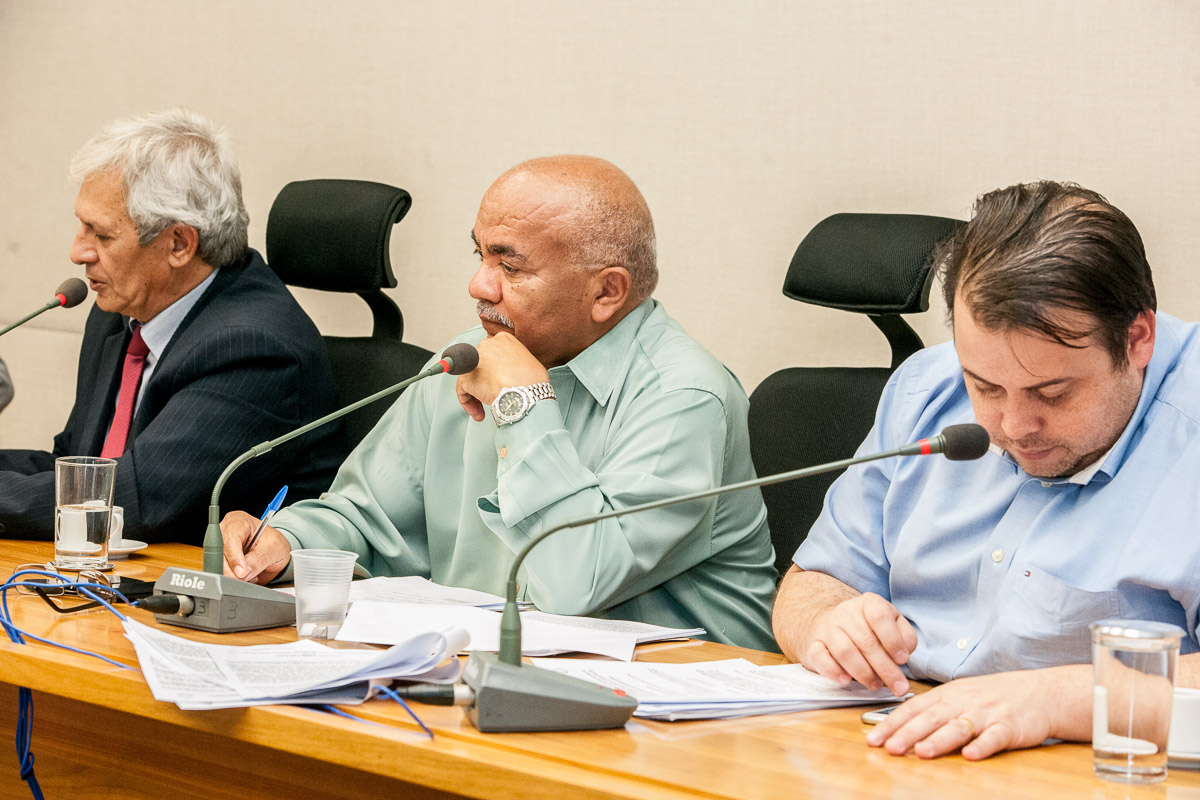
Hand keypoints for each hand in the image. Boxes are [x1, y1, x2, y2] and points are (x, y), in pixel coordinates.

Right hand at [220, 510, 290, 584]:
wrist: (273, 551)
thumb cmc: (273, 542)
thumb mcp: (273, 547)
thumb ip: (258, 560)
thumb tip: (243, 572)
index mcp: (238, 521)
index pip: (230, 538)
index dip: (235, 557)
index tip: (242, 572)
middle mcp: (225, 532)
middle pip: (220, 554)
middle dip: (233, 570)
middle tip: (248, 576)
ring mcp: (220, 547)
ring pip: (218, 566)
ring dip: (234, 576)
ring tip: (251, 573)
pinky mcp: (220, 560)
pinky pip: (221, 573)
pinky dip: (233, 578)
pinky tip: (245, 575)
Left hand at [456, 332, 549, 421]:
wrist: (525, 393)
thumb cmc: (533, 381)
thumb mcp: (529, 362)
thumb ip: (516, 362)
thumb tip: (512, 373)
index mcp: (503, 339)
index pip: (493, 353)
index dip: (496, 370)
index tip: (501, 380)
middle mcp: (487, 345)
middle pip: (481, 364)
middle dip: (486, 380)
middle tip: (494, 393)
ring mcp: (474, 360)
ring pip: (470, 377)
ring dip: (477, 394)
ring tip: (485, 408)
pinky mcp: (466, 377)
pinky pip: (462, 391)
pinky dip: (468, 403)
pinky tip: (478, 412)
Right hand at [802, 592, 917, 695]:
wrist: (834, 624)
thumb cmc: (870, 629)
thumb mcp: (893, 624)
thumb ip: (905, 637)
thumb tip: (902, 657)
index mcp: (868, 603)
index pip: (879, 616)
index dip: (893, 640)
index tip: (902, 660)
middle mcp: (846, 612)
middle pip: (865, 641)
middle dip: (885, 668)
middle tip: (897, 686)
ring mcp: (828, 627)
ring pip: (844, 651)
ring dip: (863, 672)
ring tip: (875, 684)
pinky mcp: (814, 644)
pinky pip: (819, 657)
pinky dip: (833, 671)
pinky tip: (846, 680)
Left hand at [866, 665, 1090, 758]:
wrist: (1039, 693)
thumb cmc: (992, 696)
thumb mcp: (959, 696)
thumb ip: (932, 710)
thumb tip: (897, 726)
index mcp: (947, 694)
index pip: (914, 708)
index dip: (892, 723)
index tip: (873, 739)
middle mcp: (964, 702)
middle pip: (932, 718)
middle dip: (909, 733)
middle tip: (890, 748)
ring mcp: (987, 713)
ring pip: (960, 726)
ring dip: (940, 740)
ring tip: (922, 752)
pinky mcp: (1010, 727)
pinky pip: (995, 737)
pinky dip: (982, 745)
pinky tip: (971, 755)